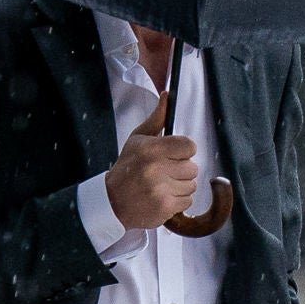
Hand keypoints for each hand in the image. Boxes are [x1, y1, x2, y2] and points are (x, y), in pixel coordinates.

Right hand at [106, 98, 199, 230]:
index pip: (189, 146)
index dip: (183, 151)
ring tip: (162, 185)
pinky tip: (162, 197)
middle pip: (193, 167)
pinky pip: (188, 201)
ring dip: (180, 186)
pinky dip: (178, 201)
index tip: (174, 155)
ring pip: (192, 185)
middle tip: (164, 172)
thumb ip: (157, 119)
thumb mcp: (137, 139)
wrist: (112, 201)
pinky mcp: (165, 207)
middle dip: (181, 170)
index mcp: (152, 149)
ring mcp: (161, 189)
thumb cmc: (126, 168)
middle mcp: (156, 168)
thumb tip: (167, 96)